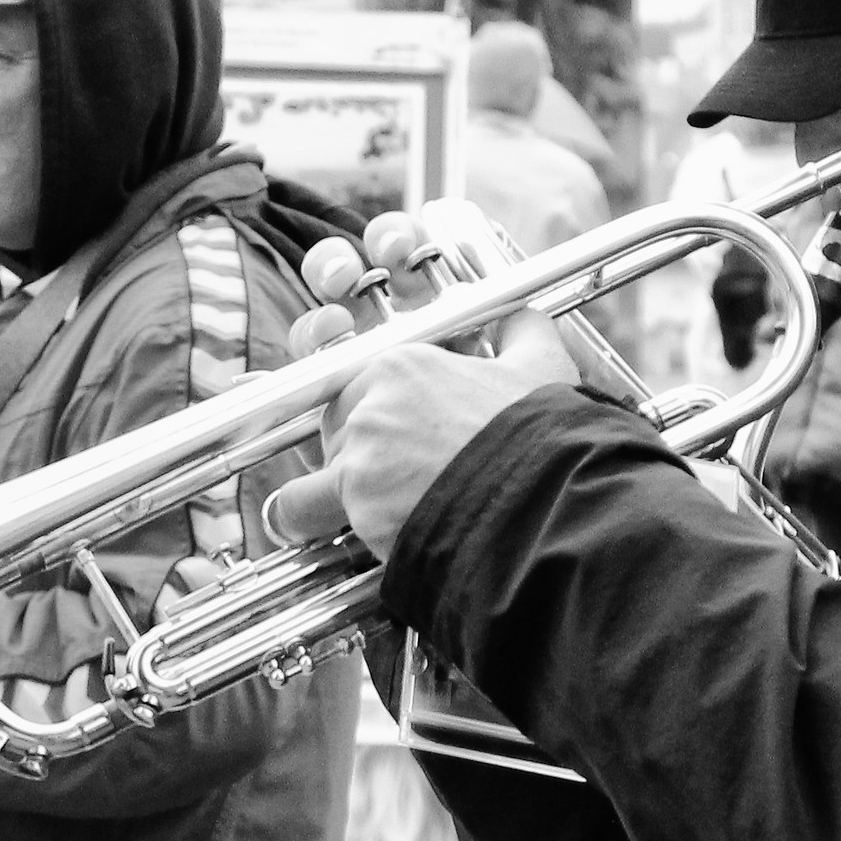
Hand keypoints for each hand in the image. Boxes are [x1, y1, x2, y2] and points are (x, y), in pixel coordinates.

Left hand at [265, 304, 578, 564]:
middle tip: (399, 465)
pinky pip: (299, 505)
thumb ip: (523, 332)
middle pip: (342, 419)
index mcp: (405, 363)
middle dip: (363, 442)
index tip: (403, 425)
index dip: (386, 405)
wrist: (541, 503)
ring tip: (375, 499)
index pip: (371, 380)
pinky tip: (304, 520)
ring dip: (344, 480)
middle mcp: (371, 402)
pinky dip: (299, 513)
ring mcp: (358, 452)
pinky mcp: (352, 501)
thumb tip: (521, 321)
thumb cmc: (541, 440)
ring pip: (327, 460)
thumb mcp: (541, 369)